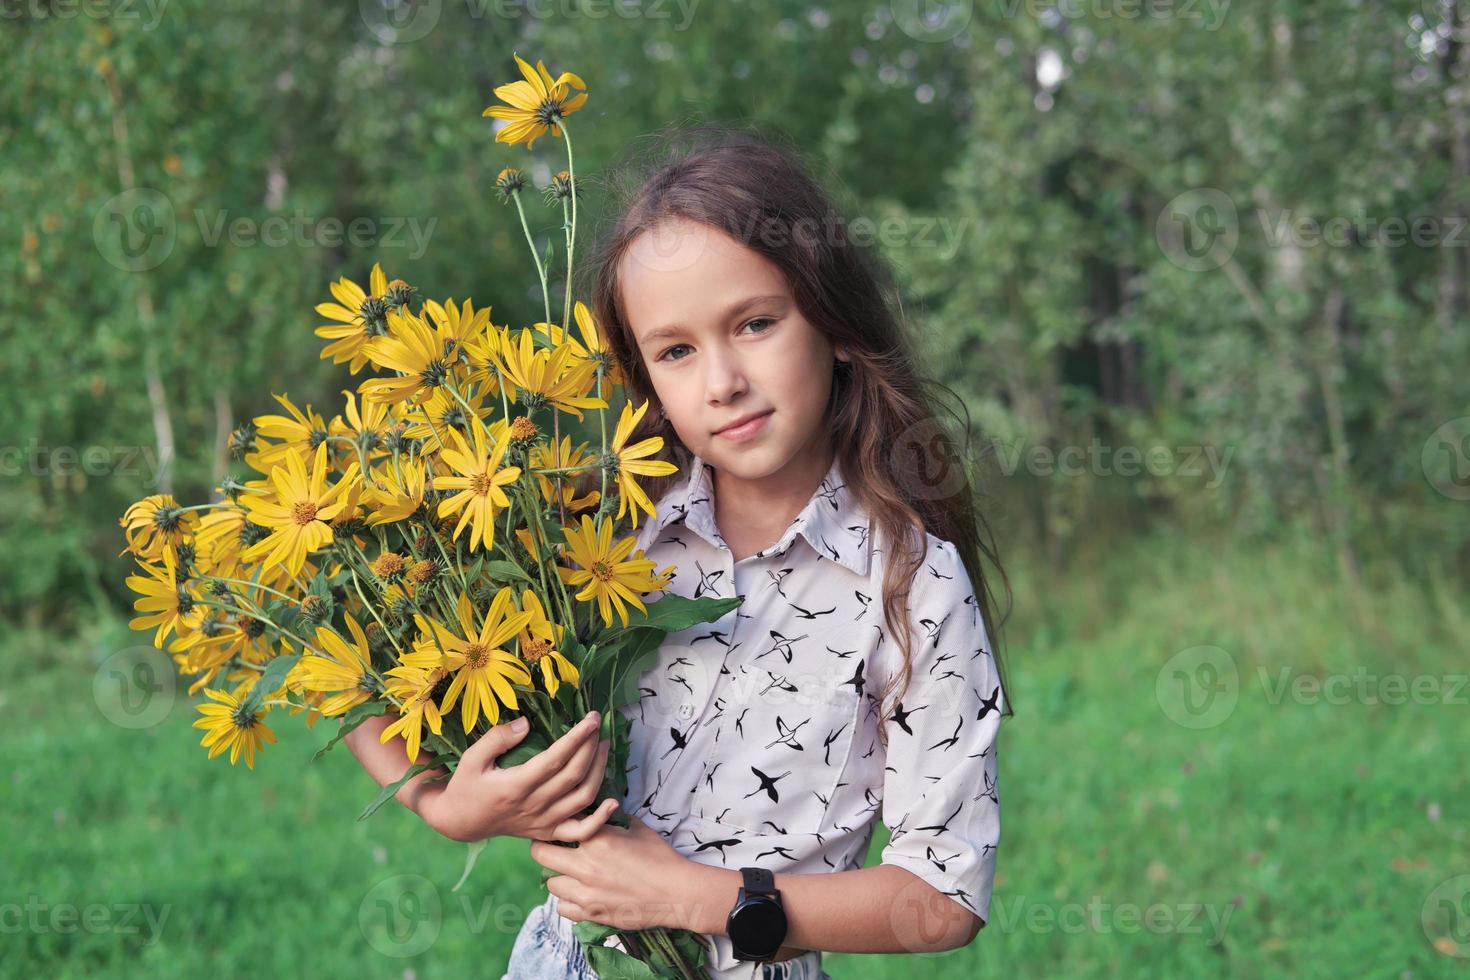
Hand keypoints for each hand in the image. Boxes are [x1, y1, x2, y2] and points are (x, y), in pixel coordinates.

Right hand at [423, 710, 616, 843]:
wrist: (461, 821)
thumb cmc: (467, 785)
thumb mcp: (472, 758)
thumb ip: (497, 738)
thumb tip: (526, 723)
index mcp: (516, 786)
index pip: (555, 759)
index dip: (576, 738)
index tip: (590, 718)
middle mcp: (534, 806)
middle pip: (574, 775)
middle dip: (591, 746)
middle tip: (598, 724)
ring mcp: (543, 822)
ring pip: (582, 798)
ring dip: (599, 771)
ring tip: (603, 746)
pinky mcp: (548, 832)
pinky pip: (580, 832)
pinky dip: (600, 819)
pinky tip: (613, 801)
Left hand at [530, 812, 708, 932]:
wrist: (677, 894)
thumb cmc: (661, 858)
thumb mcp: (638, 829)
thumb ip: (615, 820)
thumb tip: (602, 811)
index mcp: (597, 839)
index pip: (562, 824)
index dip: (561, 823)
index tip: (563, 825)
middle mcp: (586, 866)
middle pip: (541, 853)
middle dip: (544, 847)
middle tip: (553, 847)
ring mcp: (586, 893)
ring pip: (550, 883)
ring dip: (559, 876)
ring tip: (571, 874)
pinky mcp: (591, 914)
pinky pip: (561, 908)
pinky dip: (567, 901)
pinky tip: (580, 894)